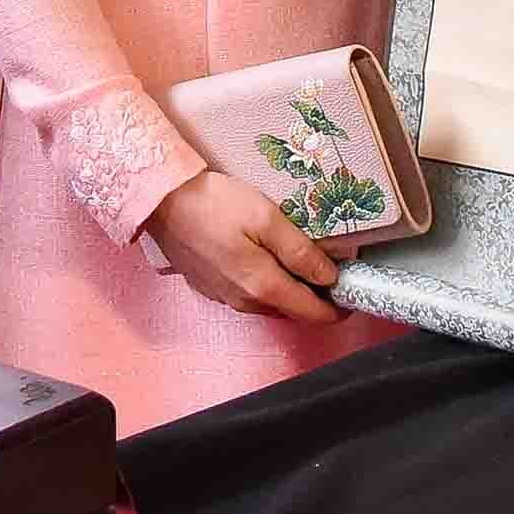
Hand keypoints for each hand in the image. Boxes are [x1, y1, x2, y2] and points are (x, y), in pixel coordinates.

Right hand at [139, 170, 341, 324]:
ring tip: (302, 263)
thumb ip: (301, 251)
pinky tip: (264, 259)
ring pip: (270, 303)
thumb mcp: (266, 218)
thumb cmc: (214, 203)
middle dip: (316, 298)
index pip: (313, 313)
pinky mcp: (209, 287)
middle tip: (333, 271)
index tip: (354, 294)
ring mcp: (224, 297)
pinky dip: (265, 284)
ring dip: (289, 290)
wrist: (159, 200)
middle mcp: (244, 301)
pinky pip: (248, 294)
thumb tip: (331, 277)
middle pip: (292, 310)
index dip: (339, 308)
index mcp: (263, 287)